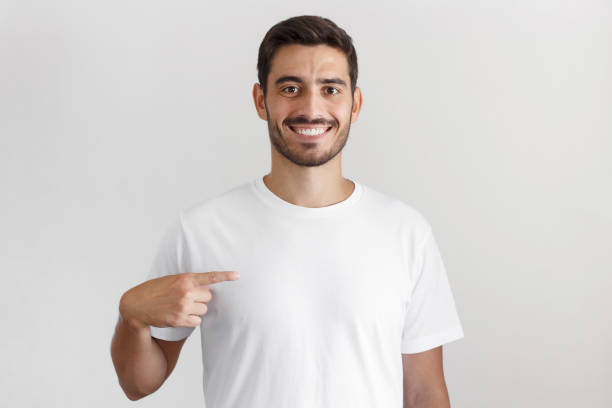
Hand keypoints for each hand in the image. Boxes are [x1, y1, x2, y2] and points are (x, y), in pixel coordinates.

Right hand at [119, 271, 239, 329]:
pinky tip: (180, 316)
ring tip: (181, 306)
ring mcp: (183, 306)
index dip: (225, 276)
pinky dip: (192, 320)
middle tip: (186, 298)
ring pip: (204, 310)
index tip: (237, 275)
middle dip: (201, 298)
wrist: (136, 305)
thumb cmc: (154, 290)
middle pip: (208, 297)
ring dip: (196, 310)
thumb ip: (188, 282)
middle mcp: (186, 292)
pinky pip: (197, 321)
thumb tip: (206, 289)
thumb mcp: (171, 280)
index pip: (210, 277)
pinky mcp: (180, 319)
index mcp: (185, 279)